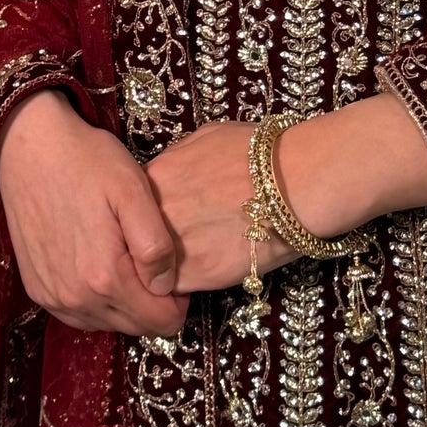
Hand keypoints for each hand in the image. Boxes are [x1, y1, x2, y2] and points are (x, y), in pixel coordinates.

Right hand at [0, 90, 188, 336]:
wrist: (29, 146)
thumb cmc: (86, 161)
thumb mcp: (133, 189)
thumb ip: (155, 244)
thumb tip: (166, 287)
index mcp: (105, 277)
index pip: (162, 323)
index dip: (178, 298)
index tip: (171, 265)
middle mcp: (76, 298)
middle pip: (136, 327)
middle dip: (151, 300)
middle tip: (146, 254)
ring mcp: (52, 297)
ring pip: (108, 323)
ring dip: (123, 301)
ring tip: (122, 254)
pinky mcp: (37, 289)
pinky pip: (80, 314)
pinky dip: (96, 298)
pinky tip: (96, 260)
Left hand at [146, 122, 300, 294]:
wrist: (293, 183)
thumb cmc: (258, 153)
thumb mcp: (206, 138)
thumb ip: (178, 159)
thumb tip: (174, 170)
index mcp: (154, 177)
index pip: (133, 206)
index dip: (148, 216)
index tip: (166, 219)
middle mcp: (154, 213)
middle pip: (137, 237)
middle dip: (153, 242)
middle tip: (183, 241)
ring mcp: (170, 246)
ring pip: (152, 267)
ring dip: (166, 267)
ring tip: (198, 257)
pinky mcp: (194, 276)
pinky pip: (176, 287)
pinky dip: (185, 286)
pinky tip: (208, 271)